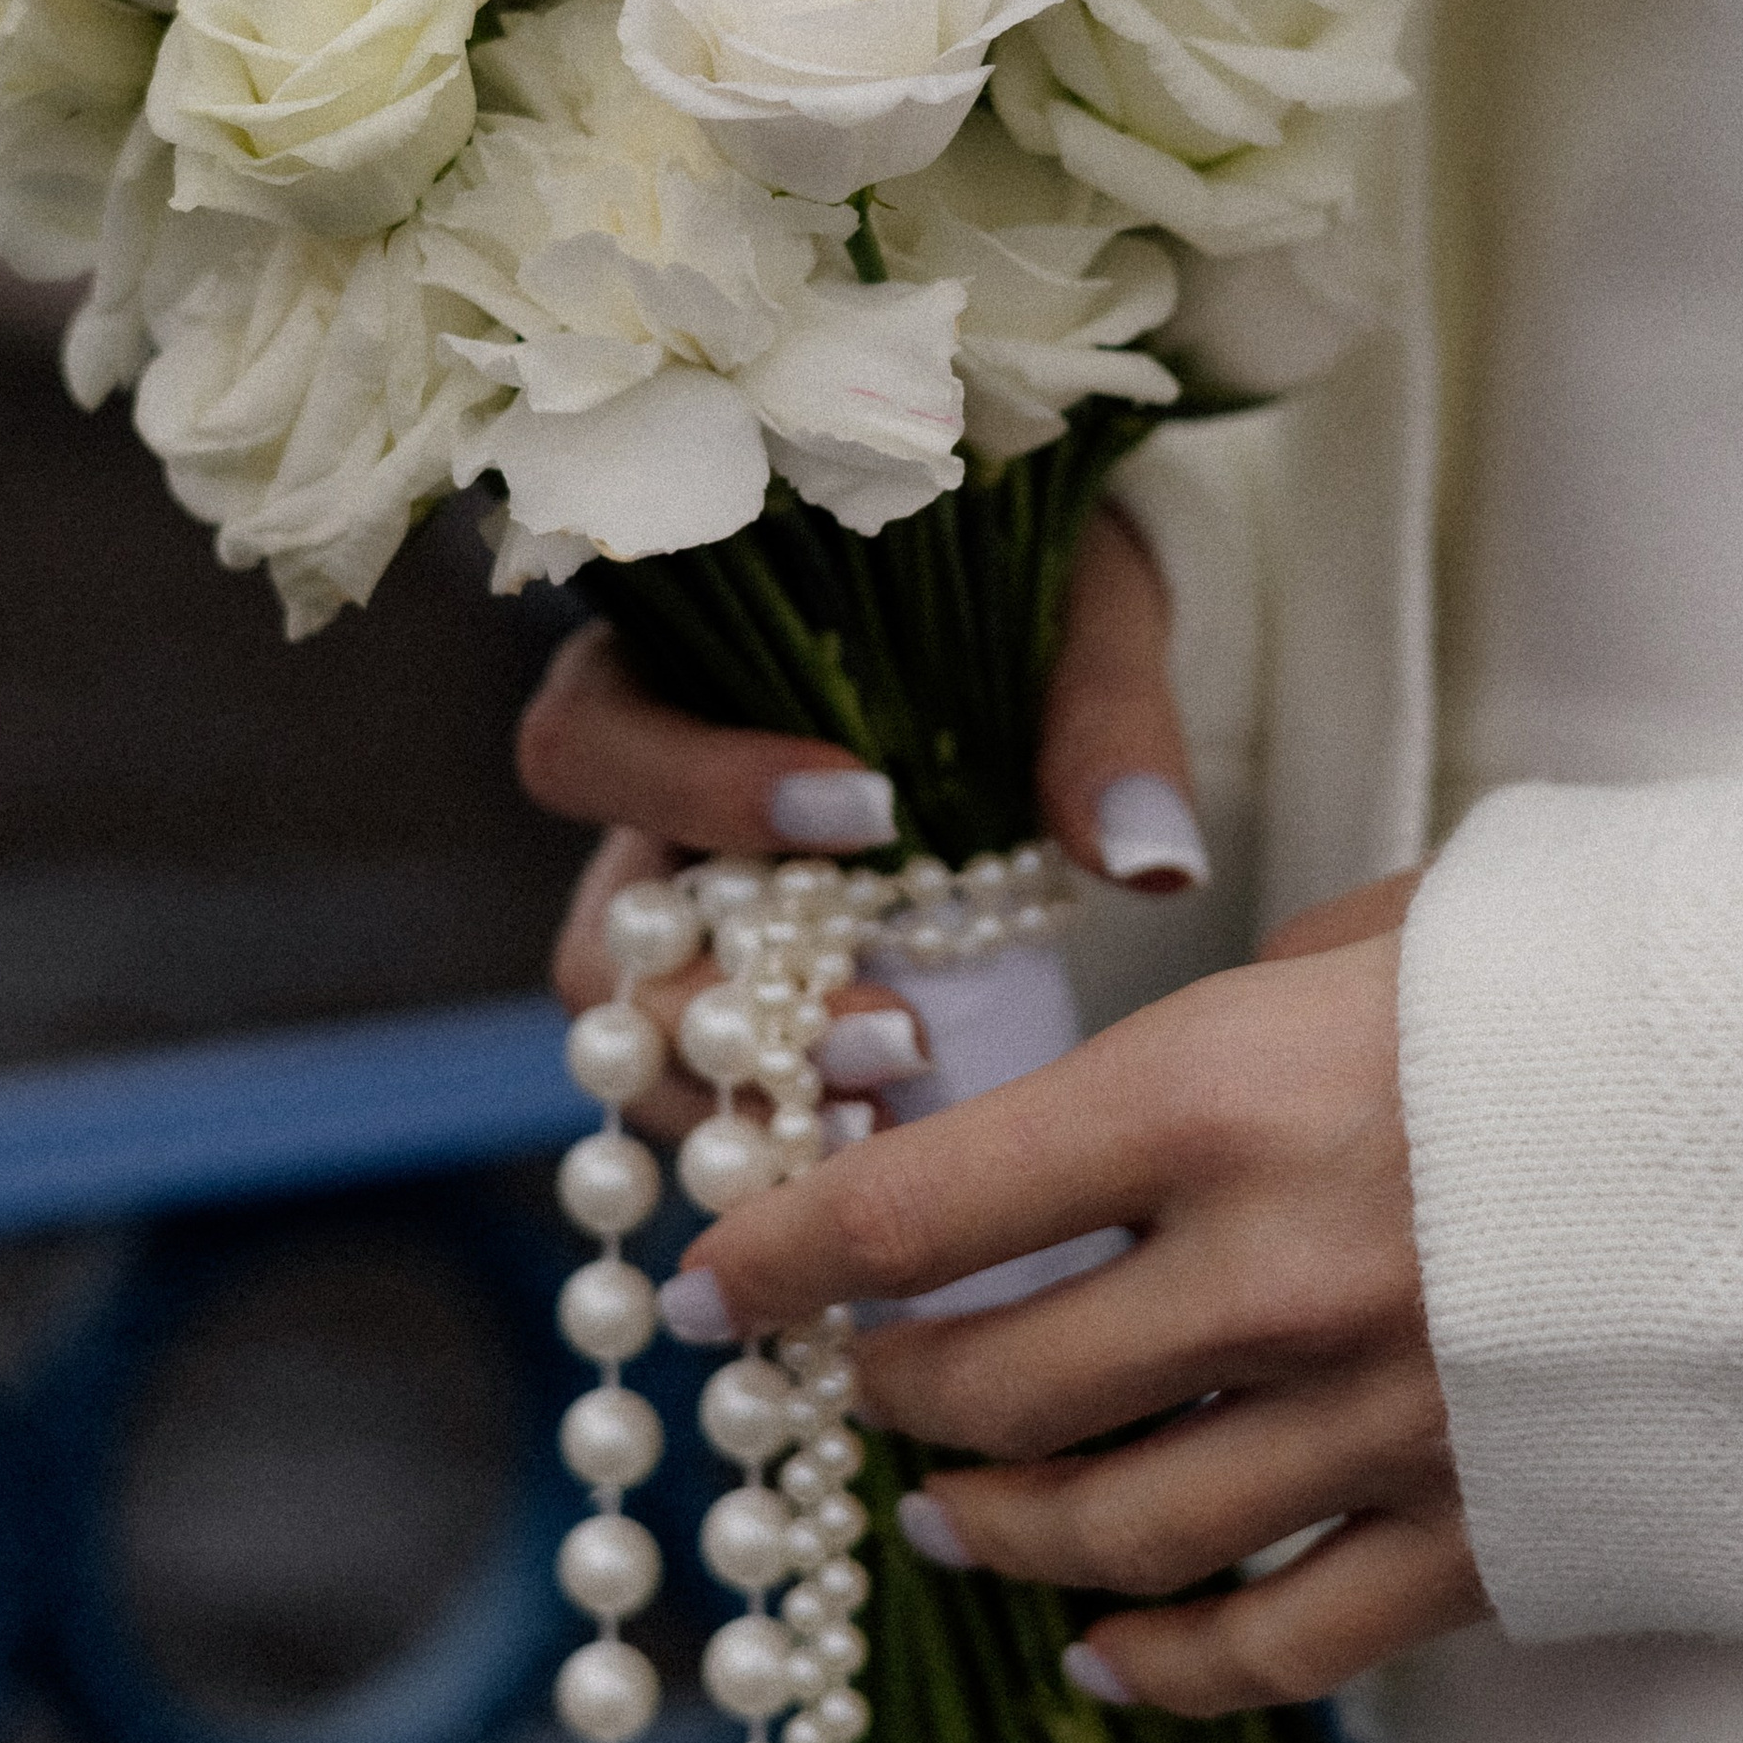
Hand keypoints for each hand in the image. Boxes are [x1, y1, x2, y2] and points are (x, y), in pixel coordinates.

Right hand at [530, 508, 1209, 1135]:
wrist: (1043, 609)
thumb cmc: (1030, 580)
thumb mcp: (1071, 609)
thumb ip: (1098, 717)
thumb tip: (1148, 862)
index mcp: (660, 671)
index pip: (594, 740)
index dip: (700, 786)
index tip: (870, 807)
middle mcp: (645, 817)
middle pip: (601, 946)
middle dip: (728, 1014)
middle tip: (895, 1038)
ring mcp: (686, 928)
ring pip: (642, 1047)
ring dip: (752, 1099)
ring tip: (892, 1117)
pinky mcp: (752, 1010)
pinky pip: (721, 1098)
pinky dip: (789, 1139)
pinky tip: (894, 1161)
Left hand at [671, 872, 1489, 1711]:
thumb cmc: (1580, 982)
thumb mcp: (1375, 939)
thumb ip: (1221, 1031)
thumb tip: (1103, 1107)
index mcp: (1212, 1101)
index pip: (919, 1209)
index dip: (782, 1256)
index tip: (708, 1286)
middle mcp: (1263, 1279)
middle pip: (994, 1387)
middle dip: (892, 1393)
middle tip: (855, 1385)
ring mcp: (1366, 1423)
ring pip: (1108, 1534)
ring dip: (995, 1534)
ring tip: (945, 1516)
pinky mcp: (1467, 1531)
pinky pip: (1275, 1642)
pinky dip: (1164, 1662)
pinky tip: (1100, 1648)